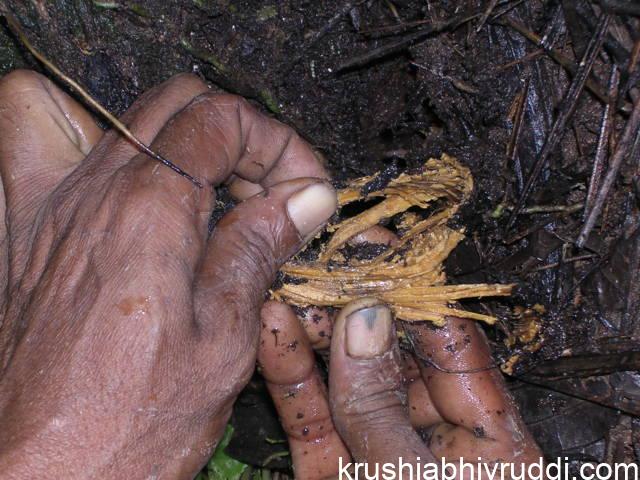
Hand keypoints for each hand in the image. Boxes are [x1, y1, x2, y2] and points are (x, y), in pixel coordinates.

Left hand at [0, 70, 335, 477]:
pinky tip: (116, 179)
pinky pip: (28, 131)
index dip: (280, 144)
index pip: (222, 120)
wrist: (38, 478)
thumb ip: (258, 249)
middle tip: (267, 190)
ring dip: (168, 126)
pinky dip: (76, 130)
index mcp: (149, 214)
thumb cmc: (130, 428)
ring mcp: (46, 205)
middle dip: (240, 133)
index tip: (304, 188)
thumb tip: (304, 197)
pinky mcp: (20, 230)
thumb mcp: (223, 343)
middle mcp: (91, 194)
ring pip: (110, 106)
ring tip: (197, 180)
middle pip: (177, 101)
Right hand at [258, 231, 541, 478]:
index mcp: (488, 443)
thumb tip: (365, 319)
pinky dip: (289, 374)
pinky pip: (310, 417)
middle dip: (351, 301)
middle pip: (389, 351)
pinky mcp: (330, 471)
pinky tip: (272, 329)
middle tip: (320, 253)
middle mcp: (430, 438)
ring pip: (341, 379)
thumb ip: (382, 407)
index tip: (378, 242)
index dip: (414, 286)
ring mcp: (375, 452)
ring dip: (311, 330)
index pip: (451, 341)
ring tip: (285, 279)